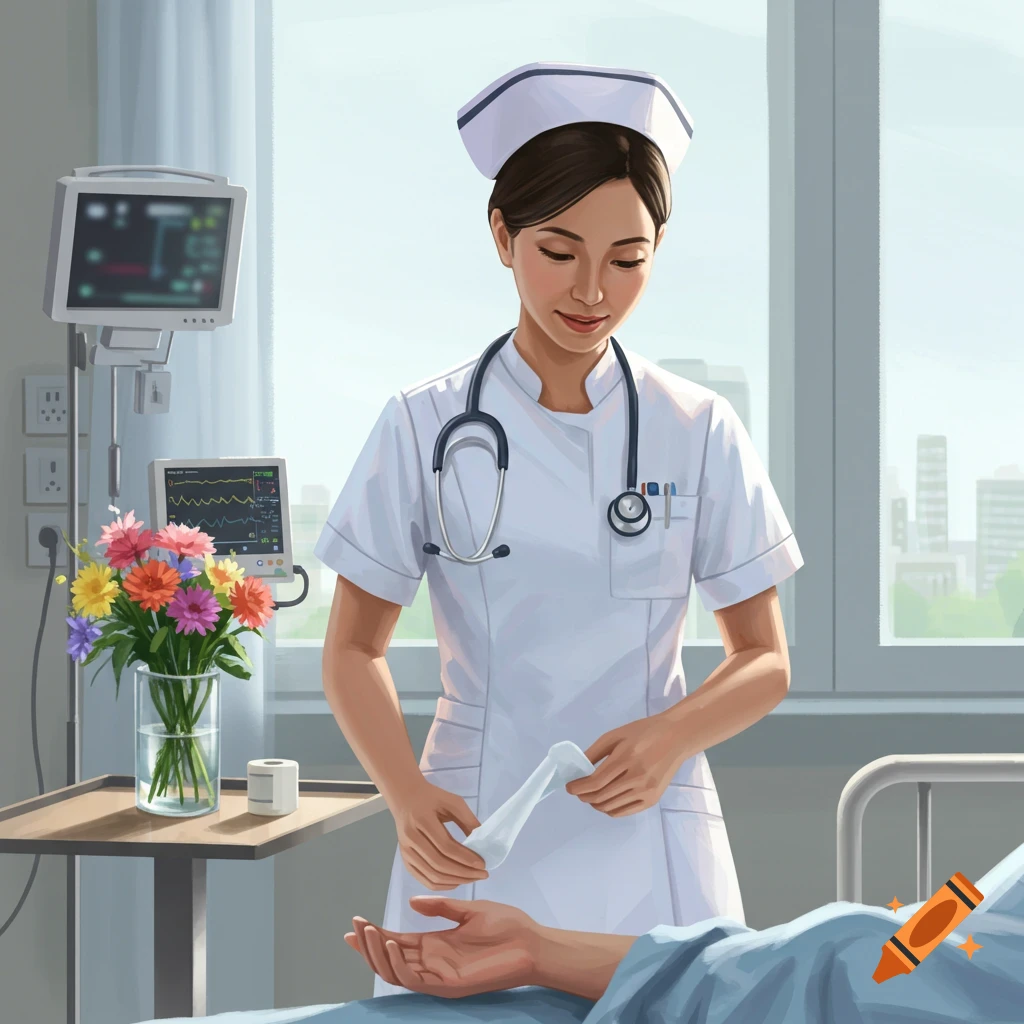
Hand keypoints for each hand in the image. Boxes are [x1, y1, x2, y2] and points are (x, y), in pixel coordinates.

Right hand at [344, 897, 536, 997]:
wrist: (531, 942)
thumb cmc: (506, 925)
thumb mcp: (470, 910)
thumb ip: (441, 907)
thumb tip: (412, 900)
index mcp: (436, 943)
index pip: (397, 941)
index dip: (375, 934)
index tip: (356, 921)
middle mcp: (432, 961)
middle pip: (390, 958)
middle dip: (368, 946)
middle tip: (352, 929)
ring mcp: (439, 975)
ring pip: (397, 972)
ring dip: (378, 955)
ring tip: (367, 933)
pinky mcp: (448, 984)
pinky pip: (415, 980)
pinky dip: (398, 965)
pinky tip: (390, 946)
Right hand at [391, 780, 487, 890]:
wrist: (405, 797)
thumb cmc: (431, 797)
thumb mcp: (452, 801)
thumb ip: (467, 820)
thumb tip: (483, 843)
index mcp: (422, 819)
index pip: (446, 846)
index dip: (465, 858)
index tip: (483, 864)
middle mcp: (410, 838)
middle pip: (439, 864)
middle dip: (464, 873)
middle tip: (482, 874)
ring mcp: (405, 851)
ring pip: (431, 875)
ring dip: (455, 880)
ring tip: (472, 878)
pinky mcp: (405, 859)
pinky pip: (423, 879)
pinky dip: (441, 885)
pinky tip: (456, 881)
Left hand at [566, 716, 681, 815]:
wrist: (676, 737)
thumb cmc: (644, 732)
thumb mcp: (616, 734)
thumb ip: (595, 752)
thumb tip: (577, 769)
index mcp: (627, 757)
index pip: (596, 781)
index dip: (579, 787)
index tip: (569, 787)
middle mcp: (637, 777)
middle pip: (602, 796)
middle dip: (584, 796)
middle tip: (578, 791)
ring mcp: (646, 791)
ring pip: (611, 806)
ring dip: (595, 804)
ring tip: (590, 796)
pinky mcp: (652, 799)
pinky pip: (624, 812)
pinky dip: (609, 810)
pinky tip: (605, 802)